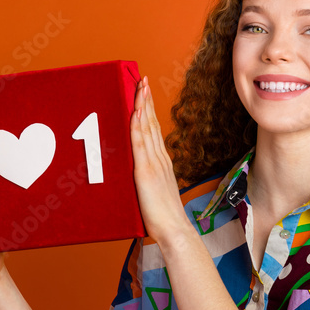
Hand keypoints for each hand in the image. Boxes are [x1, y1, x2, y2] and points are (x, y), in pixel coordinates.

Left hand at [130, 76, 193, 245]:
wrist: (174, 230)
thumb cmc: (163, 217)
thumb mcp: (155, 191)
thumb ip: (149, 179)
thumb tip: (138, 174)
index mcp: (161, 162)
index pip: (153, 129)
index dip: (148, 110)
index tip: (144, 93)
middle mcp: (159, 159)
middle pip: (151, 123)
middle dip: (145, 100)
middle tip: (141, 80)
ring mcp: (153, 164)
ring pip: (146, 128)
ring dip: (141, 106)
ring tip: (138, 87)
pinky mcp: (146, 172)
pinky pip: (140, 144)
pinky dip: (137, 127)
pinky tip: (134, 113)